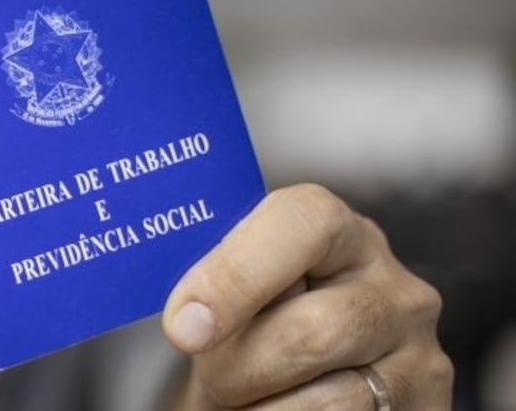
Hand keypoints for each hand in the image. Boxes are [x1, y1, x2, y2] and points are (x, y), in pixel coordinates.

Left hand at [163, 183, 452, 408]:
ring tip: (242, 399)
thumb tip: (190, 320)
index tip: (184, 327)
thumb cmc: (249, 328)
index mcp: (335, 231)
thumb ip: (220, 285)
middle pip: (312, 331)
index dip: (237, 275)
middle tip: (213, 381)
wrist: (290, 383)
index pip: (302, 223)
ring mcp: (420, 351)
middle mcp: (393, 285)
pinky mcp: (430, 405)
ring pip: (331, 400)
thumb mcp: (233, 293)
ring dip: (263, 409)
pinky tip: (275, 409)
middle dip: (241, 367)